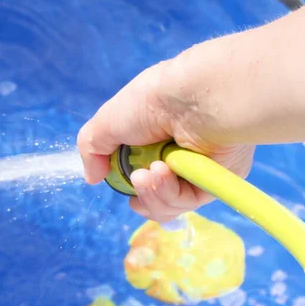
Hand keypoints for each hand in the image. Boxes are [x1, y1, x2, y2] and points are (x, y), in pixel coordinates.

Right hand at [77, 35, 254, 222]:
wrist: (194, 101)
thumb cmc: (150, 103)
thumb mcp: (106, 122)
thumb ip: (92, 150)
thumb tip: (92, 178)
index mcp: (152, 138)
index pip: (137, 173)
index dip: (127, 182)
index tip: (120, 177)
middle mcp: (174, 155)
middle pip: (150, 196)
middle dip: (140, 191)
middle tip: (139, 177)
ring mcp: (194, 171)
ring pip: (165, 205)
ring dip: (152, 193)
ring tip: (152, 173)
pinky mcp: (212, 183)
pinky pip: (184, 204)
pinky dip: (170, 193)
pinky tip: (166, 173)